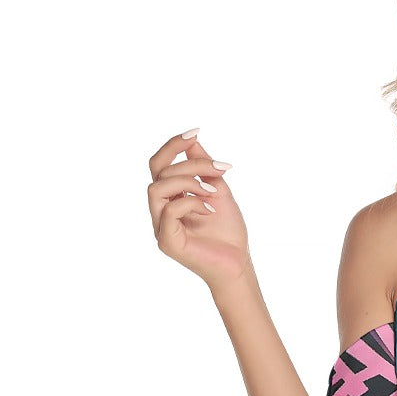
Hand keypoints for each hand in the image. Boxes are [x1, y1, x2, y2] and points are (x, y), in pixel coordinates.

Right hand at [148, 128, 251, 294]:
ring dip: (189, 182)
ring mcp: (160, 226)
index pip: (159, 164)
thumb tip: (193, 140)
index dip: (173, 145)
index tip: (195, 131)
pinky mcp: (166, 241)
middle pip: (159, 171)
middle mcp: (160, 210)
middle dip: (190, 164)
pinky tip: (211, 210)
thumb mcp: (218, 190)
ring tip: (213, 192)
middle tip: (220, 169)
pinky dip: (192, 203)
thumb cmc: (228, 232)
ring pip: (158, 187)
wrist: (238, 264)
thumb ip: (203, 168)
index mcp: (170, 197)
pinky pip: (170, 210)